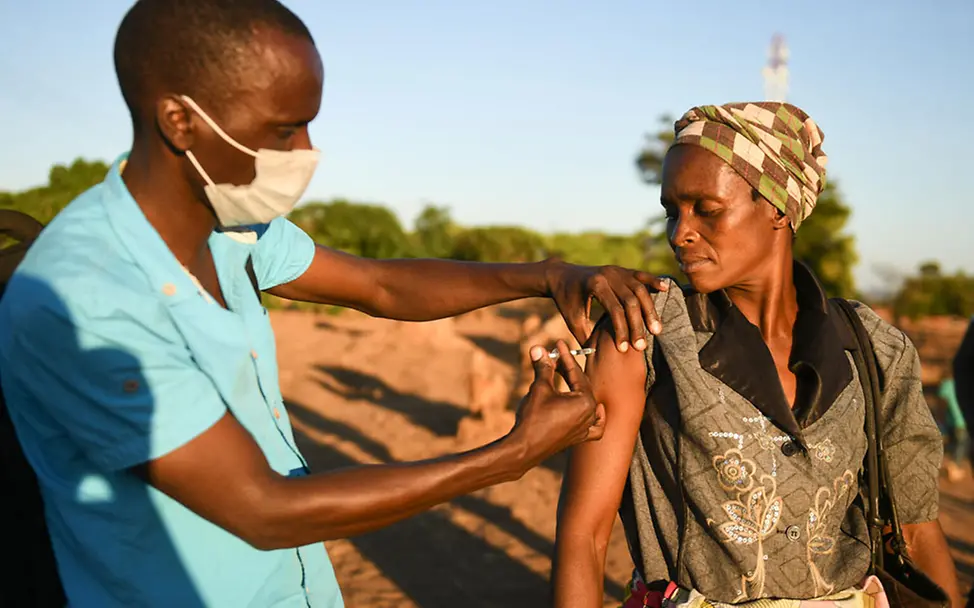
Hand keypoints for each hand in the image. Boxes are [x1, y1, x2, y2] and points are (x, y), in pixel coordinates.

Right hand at [508, 341, 605, 468]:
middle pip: (581, 385)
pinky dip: (596, 418)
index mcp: (585, 401)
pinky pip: (595, 427)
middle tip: (553, 357)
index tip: (558, 344)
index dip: (565, 356)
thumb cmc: (533, 419)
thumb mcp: (539, 389)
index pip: (575, 373)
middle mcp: (590, 414)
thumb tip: (538, 348)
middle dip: (567, 369)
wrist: (524, 449)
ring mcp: (585, 428)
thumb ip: (543, 368)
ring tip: (561, 376)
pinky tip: (594, 410)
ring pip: (586, 401)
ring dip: (575, 387)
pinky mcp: (578, 438)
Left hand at [543, 259, 668, 352]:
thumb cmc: (566, 300)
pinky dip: (654, 281)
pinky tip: (666, 288)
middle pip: (631, 301)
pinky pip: (640, 275)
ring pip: (639, 289)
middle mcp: (608, 275)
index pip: (615, 310)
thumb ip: (586, 337)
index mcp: (594, 285)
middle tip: (642, 346)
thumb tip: (599, 358)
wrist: (561, 275)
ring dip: (649, 310)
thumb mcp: (572, 319)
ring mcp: (616, 270)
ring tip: (656, 329)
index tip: (625, 349)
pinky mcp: (620, 269)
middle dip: (638, 325)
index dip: (621, 331)